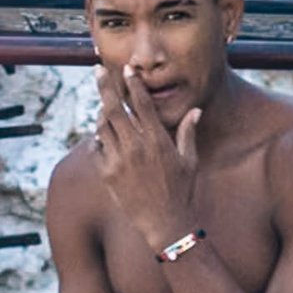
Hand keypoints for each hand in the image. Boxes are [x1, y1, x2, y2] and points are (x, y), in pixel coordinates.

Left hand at [92, 66, 201, 255]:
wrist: (166, 223)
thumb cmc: (182, 191)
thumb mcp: (190, 160)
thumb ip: (188, 132)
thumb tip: (195, 110)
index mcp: (158, 140)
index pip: (142, 104)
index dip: (133, 84)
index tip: (126, 69)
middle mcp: (136, 147)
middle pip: (114, 109)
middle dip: (105, 87)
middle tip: (97, 70)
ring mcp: (119, 161)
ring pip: (102, 127)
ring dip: (100, 113)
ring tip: (103, 106)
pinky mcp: (108, 175)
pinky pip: (96, 149)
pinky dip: (97, 139)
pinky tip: (101, 135)